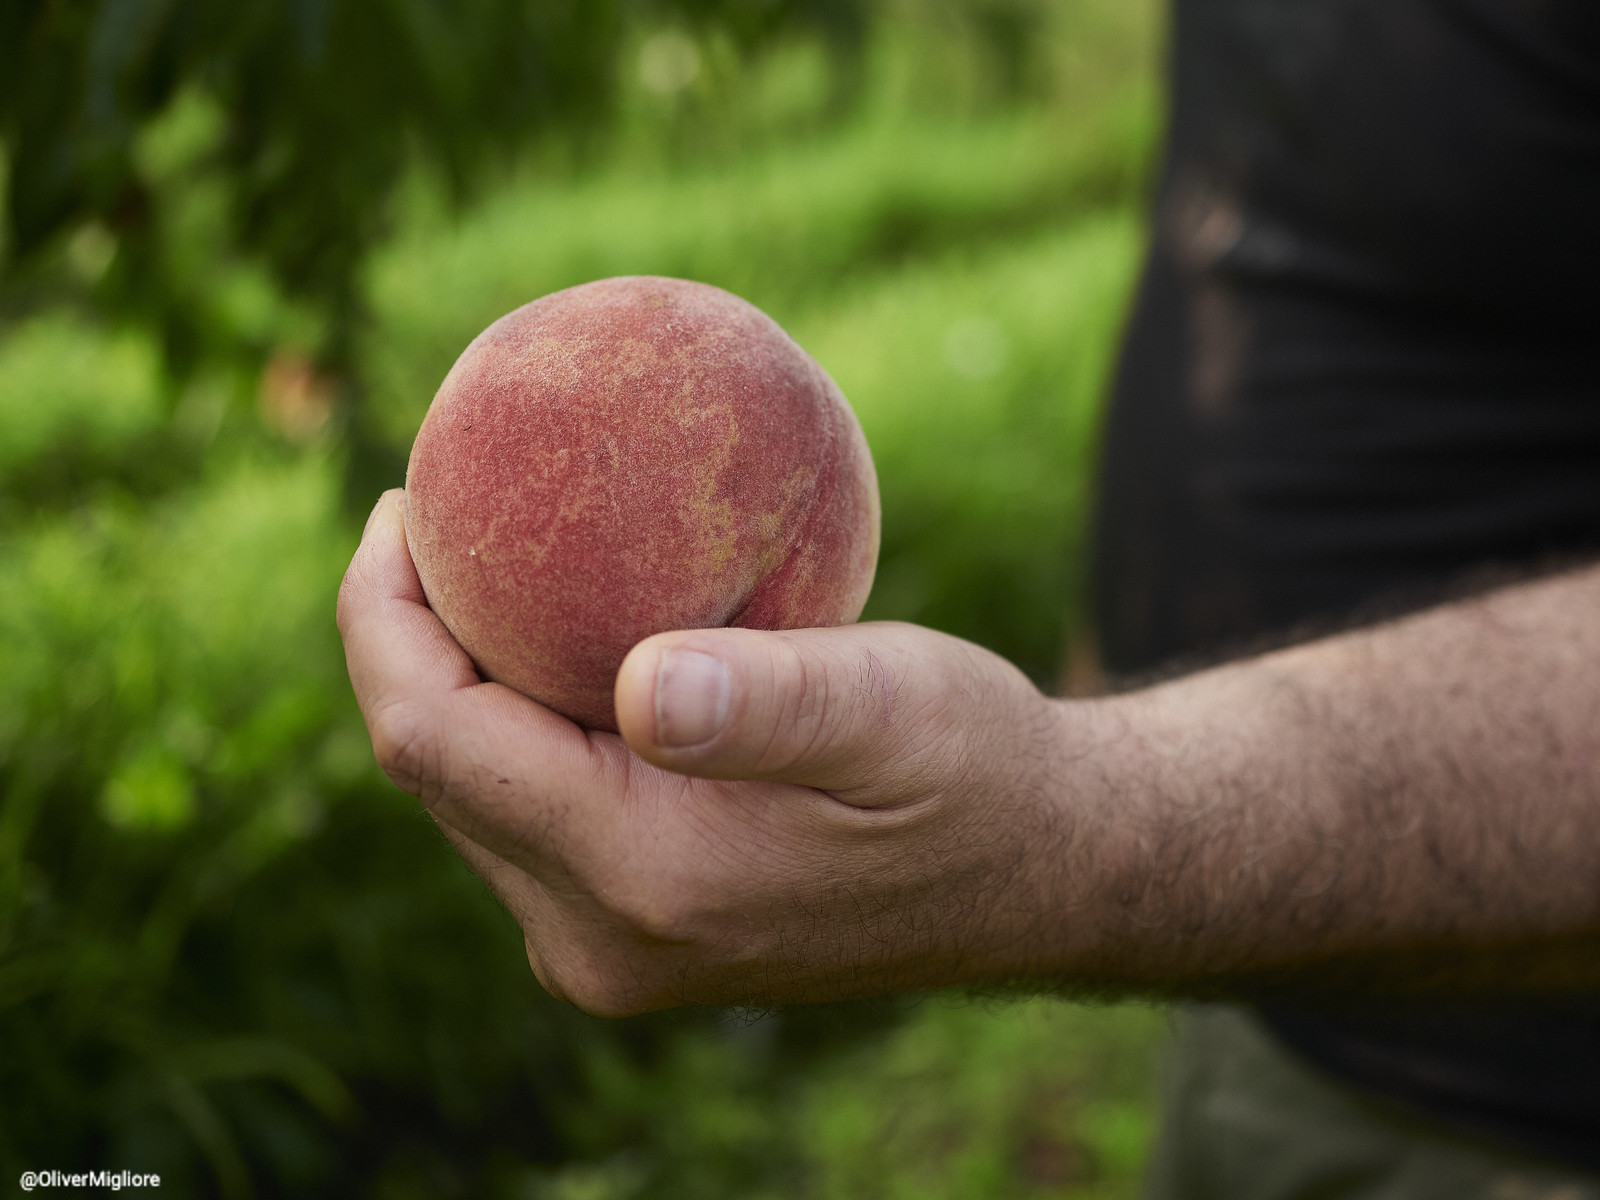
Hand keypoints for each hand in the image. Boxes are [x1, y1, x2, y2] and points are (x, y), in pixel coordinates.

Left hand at [337, 490, 1081, 1014]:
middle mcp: (600, 939)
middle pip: (432, 768)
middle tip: (438, 509)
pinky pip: (521, 812)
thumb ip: (772, 704)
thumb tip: (646, 684)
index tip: (405, 500)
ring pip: (470, 793)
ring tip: (483, 562)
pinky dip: (513, 721)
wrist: (1027, 874)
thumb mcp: (897, 709)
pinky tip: (549, 642)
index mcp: (646, 878)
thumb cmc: (975, 769)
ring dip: (458, 678)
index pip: (431, 739)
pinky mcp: (627, 935)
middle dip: (407, 637)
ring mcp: (608, 949)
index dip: (382, 616)